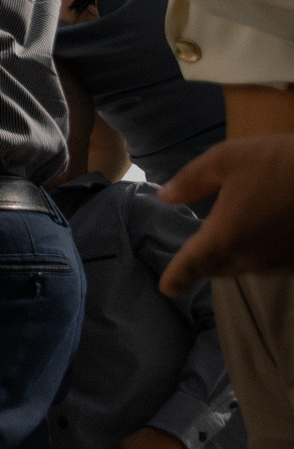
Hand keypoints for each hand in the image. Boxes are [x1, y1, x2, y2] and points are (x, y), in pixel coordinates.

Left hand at [159, 136, 293, 291]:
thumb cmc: (278, 163)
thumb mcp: (226, 159)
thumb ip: (191, 181)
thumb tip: (166, 197)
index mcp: (225, 236)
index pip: (193, 264)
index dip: (177, 277)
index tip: (167, 289)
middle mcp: (252, 257)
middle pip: (219, 268)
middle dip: (204, 264)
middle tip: (193, 258)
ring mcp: (281, 262)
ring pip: (246, 268)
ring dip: (233, 259)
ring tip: (228, 243)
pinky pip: (273, 264)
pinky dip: (260, 254)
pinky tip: (263, 237)